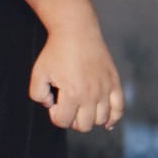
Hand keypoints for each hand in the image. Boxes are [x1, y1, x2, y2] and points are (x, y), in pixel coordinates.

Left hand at [29, 17, 124, 132]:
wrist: (76, 31)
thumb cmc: (56, 52)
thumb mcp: (38, 73)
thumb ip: (38, 95)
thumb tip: (50, 105)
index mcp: (72, 94)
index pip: (62, 121)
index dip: (55, 114)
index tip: (54, 101)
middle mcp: (91, 94)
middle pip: (84, 126)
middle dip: (72, 120)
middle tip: (67, 105)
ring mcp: (105, 89)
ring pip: (101, 120)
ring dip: (89, 118)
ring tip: (82, 106)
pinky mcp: (114, 82)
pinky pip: (119, 109)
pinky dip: (113, 118)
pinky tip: (106, 121)